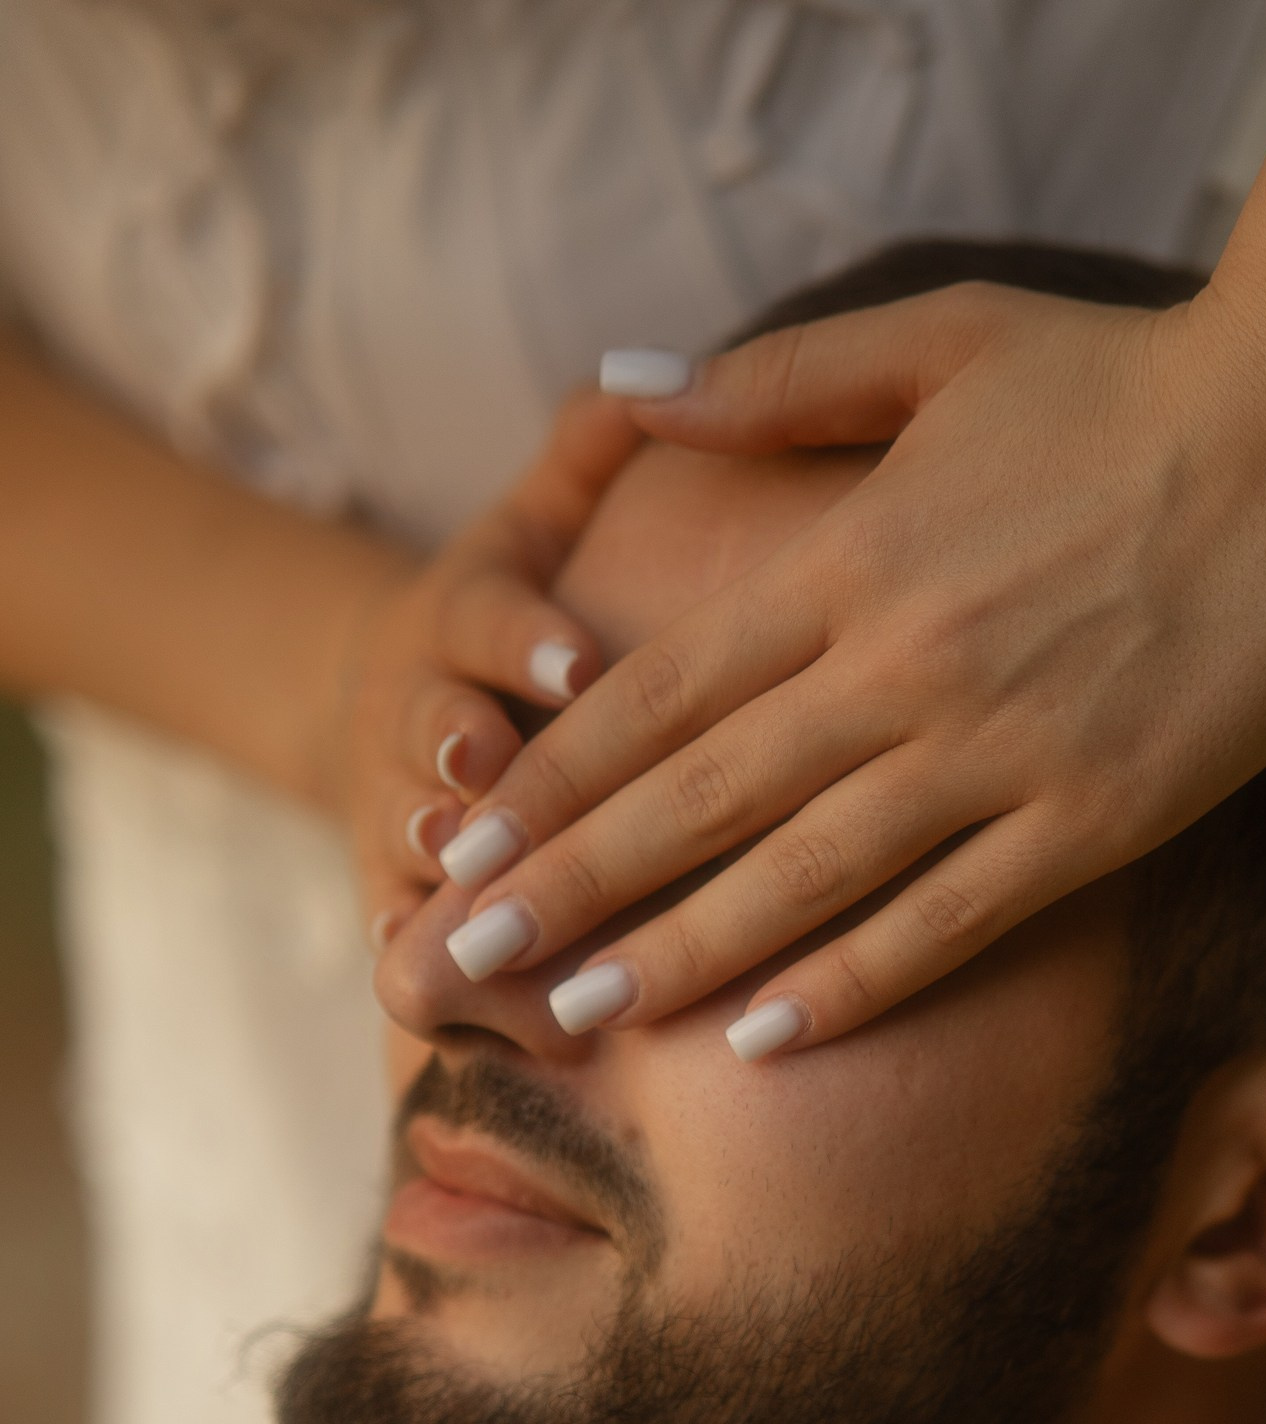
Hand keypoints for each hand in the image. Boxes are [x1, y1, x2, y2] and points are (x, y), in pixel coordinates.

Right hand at [341, 390, 641, 940]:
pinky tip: (442, 973)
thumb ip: (581, 464)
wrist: (391, 722)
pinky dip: (414, 952)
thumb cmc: (512, 622)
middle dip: (452, 745)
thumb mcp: (530, 533)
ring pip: (403, 831)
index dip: (523, 640)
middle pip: (425, 727)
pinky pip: (395, 928)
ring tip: (462, 873)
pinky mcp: (388, 890)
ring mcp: (395, 804)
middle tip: (483, 764)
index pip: (485, 617)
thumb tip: (644, 377)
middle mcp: (415, 713)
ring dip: (430, 851)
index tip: (577, 661)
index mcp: (459, 620)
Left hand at [437, 278, 1265, 1048]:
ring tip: (572, 1018)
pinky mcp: (1094, 820)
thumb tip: (625, 393)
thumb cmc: (1135, 380)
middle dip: (568, 888)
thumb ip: (776, 380)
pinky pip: (946, 922)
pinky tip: (762, 1039)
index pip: (661, 693)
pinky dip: (849, 985)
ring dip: (675, 956)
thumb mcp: (942, 341)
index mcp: (851, 560)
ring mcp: (996, 754)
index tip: (467, 840)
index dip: (555, 777)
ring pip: (800, 880)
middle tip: (457, 960)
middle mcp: (901, 670)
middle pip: (698, 801)